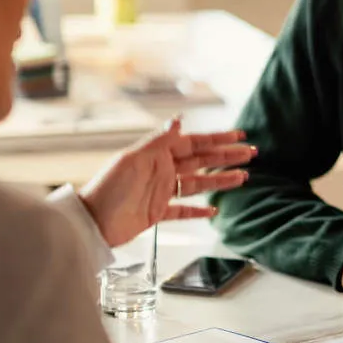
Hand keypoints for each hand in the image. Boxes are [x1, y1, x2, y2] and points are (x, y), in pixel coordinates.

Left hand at [79, 118, 254, 246]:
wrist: (91, 222)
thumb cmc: (108, 189)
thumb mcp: (134, 160)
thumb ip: (159, 141)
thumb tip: (179, 120)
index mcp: (157, 155)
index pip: (194, 143)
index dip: (217, 139)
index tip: (238, 135)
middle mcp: (162, 171)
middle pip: (201, 162)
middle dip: (226, 157)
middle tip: (250, 154)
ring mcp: (160, 192)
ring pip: (197, 184)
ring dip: (220, 180)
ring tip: (243, 177)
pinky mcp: (156, 213)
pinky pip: (183, 210)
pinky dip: (198, 210)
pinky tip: (214, 210)